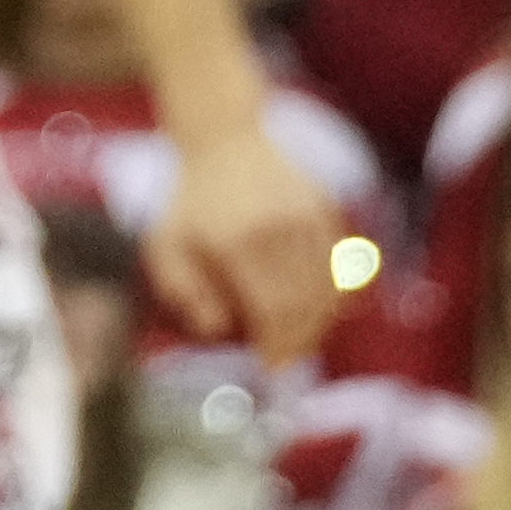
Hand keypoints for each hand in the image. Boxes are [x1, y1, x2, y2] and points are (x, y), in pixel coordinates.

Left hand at [151, 126, 348, 361]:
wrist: (225, 140)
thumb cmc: (191, 202)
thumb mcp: (167, 246)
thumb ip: (186, 293)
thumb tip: (216, 330)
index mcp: (239, 242)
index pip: (273, 312)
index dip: (277, 348)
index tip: (271, 369)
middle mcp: (280, 229)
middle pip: (305, 307)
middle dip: (299, 343)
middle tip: (286, 361)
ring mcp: (309, 216)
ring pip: (329, 289)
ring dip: (319, 323)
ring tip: (300, 339)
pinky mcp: (326, 209)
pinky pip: (343, 264)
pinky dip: (335, 293)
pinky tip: (318, 308)